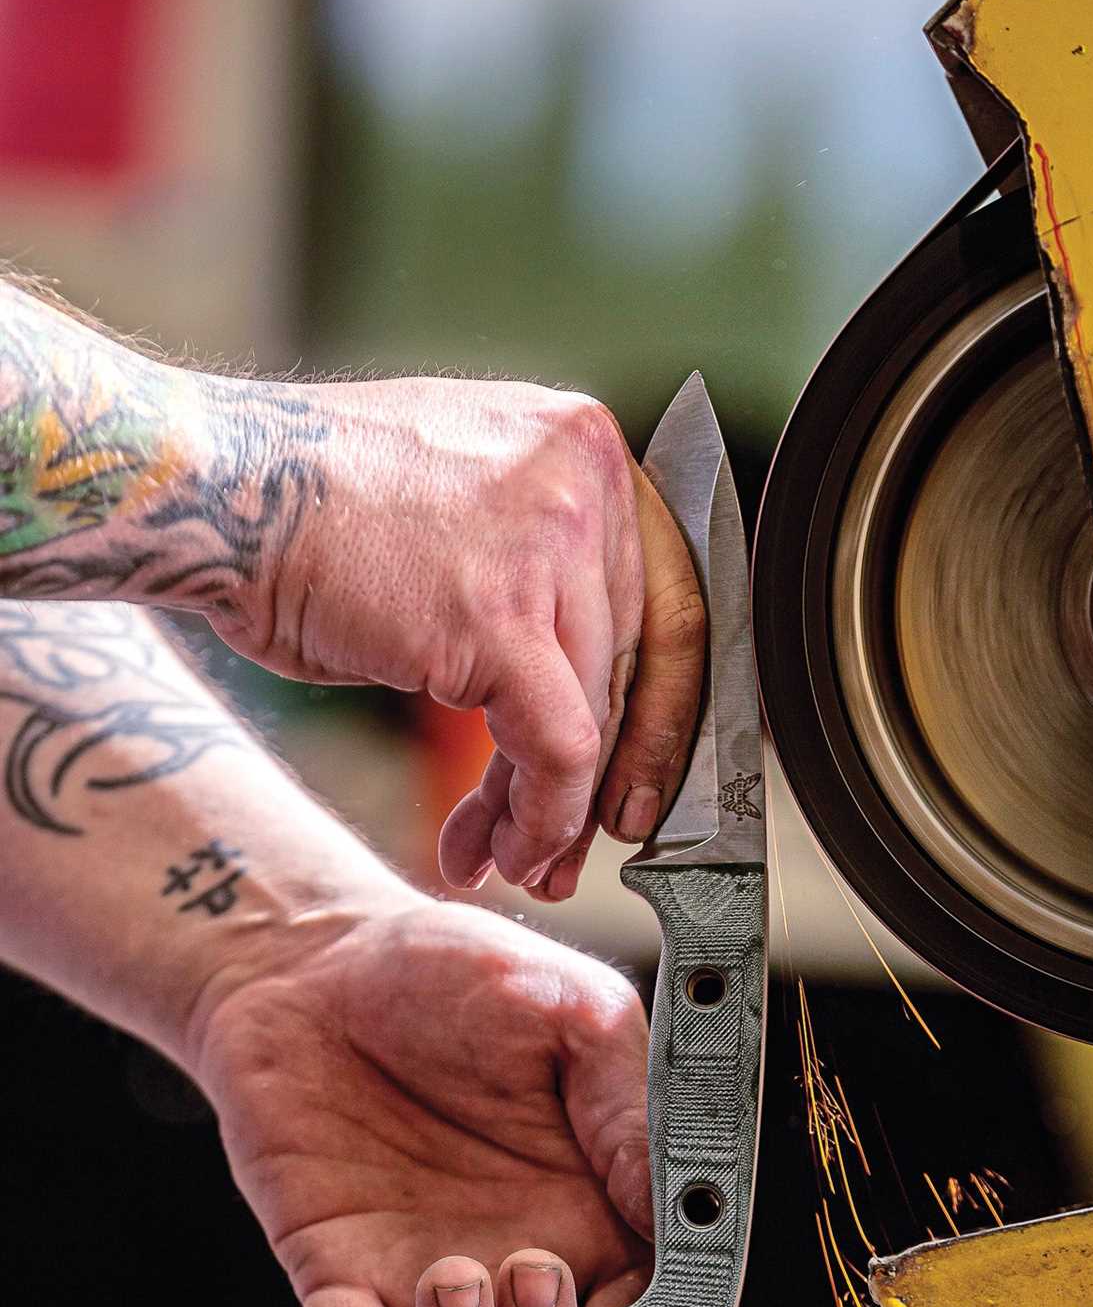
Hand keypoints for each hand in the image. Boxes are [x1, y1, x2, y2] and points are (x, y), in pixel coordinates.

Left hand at [190, 895, 663, 1306]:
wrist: (311, 958)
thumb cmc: (452, 970)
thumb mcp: (568, 1012)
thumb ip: (631, 1106)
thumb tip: (681, 1211)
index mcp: (604, 1205)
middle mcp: (529, 1260)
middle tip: (536, 1276)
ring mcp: (433, 1280)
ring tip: (452, 1272)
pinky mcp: (342, 1277)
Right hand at [213, 376, 704, 897]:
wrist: (212, 494)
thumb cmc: (307, 512)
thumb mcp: (462, 517)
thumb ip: (539, 583)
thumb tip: (578, 703)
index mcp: (582, 445)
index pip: (665, 598)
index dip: (661, 710)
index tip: (639, 783)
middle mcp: (584, 479)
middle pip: (642, 664)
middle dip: (608, 777)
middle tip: (575, 845)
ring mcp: (550, 539)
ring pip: (598, 713)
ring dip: (558, 811)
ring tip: (519, 861)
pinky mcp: (500, 613)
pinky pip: (558, 744)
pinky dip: (541, 813)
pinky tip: (504, 849)